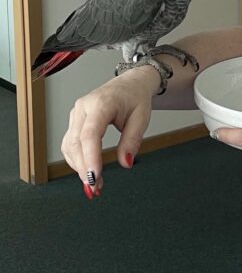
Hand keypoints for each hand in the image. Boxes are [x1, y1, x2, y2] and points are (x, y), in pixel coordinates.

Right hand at [61, 68, 155, 197]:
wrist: (129, 84)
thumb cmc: (135, 97)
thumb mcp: (142, 117)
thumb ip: (132, 140)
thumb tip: (125, 163)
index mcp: (101, 104)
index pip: (90, 134)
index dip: (90, 157)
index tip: (94, 176)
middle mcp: (83, 108)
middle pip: (76, 143)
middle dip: (83, 168)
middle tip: (96, 188)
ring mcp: (76, 114)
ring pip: (69, 145)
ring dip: (78, 167)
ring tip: (95, 184)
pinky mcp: (75, 122)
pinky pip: (70, 144)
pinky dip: (76, 160)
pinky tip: (87, 172)